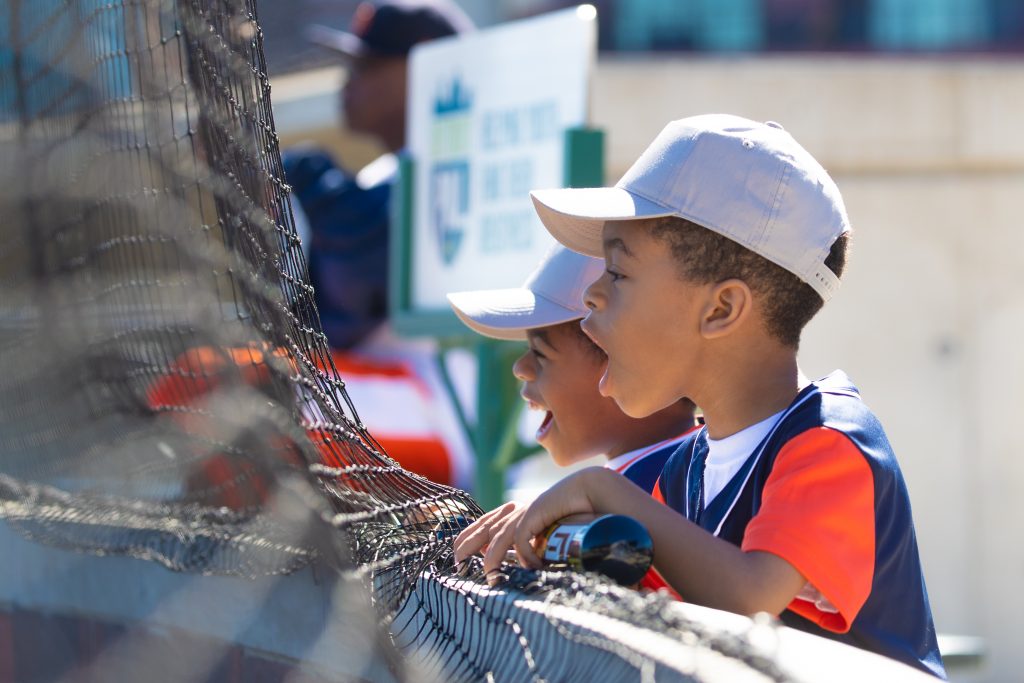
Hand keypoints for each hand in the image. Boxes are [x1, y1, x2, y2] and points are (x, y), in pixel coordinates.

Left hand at [453, 468, 604, 579]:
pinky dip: (524, 557)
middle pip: (480, 530)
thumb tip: (517, 565)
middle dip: (464, 548)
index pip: (481, 525)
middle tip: (457, 566)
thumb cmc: (567, 514)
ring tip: (490, 579)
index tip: (458, 557)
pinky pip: (521, 541)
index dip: (466, 540)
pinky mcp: (533, 514)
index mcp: (512, 514)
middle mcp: (512, 512)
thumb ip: (528, 544)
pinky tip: (532, 569)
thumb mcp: (542, 532)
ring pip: (495, 539)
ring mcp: (521, 513)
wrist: (586, 492)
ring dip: (491, 561)